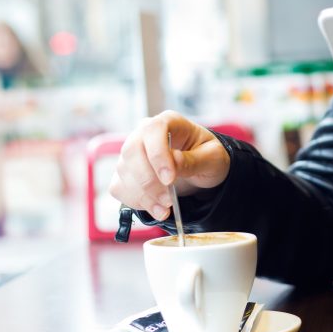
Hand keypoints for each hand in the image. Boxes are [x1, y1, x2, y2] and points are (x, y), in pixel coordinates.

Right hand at [108, 110, 230, 220]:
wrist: (201, 170)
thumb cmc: (208, 157)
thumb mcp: (213, 158)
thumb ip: (194, 160)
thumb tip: (173, 161)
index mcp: (169, 122)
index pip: (153, 130)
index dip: (157, 155)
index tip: (169, 179)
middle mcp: (144, 133)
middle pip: (132, 151)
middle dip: (148, 181)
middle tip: (168, 201)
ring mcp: (132, 153)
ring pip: (124, 172)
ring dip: (143, 195)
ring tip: (165, 209)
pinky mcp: (126, 173)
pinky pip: (119, 187)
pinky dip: (136, 201)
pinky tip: (155, 208)